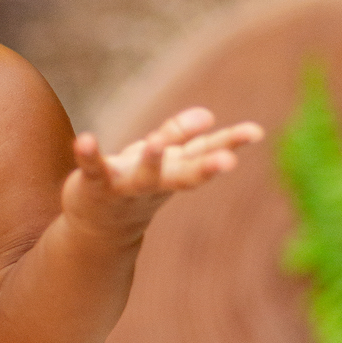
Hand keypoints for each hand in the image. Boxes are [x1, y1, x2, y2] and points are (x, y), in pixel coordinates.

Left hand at [62, 106, 263, 231]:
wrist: (98, 227)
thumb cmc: (135, 184)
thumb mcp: (161, 159)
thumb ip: (180, 135)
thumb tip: (207, 115)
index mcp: (176, 170)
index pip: (208, 153)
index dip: (231, 142)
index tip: (256, 132)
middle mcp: (157, 181)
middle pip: (185, 175)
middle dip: (206, 168)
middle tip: (228, 163)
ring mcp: (126, 186)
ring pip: (144, 176)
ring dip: (152, 161)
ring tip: (156, 142)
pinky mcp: (95, 185)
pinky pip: (93, 169)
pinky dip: (88, 155)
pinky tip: (85, 139)